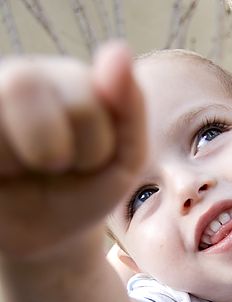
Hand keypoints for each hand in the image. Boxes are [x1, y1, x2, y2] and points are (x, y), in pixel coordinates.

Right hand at [0, 41, 145, 260]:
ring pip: (1, 103)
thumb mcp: (123, 160)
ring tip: (26, 167)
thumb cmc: (84, 189)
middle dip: (55, 149)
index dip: (96, 147)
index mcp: (68, 79)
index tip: (89, 164)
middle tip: (54, 167)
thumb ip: (129, 108)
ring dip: (21, 156)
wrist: (45, 233)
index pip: (84, 100)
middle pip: (29, 87)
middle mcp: (21, 75)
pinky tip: (4, 170)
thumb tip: (118, 50)